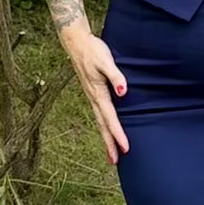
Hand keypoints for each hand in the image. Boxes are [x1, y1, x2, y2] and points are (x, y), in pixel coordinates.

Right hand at [62, 27, 129, 164]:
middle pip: (102, 125)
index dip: (118, 133)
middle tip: (115, 161)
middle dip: (109, 144)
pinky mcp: (93, 93)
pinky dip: (104, 126)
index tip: (125, 147)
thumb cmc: (93, 50)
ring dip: (106, 138)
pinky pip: (100, 114)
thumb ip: (115, 75)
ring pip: (100, 122)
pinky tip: (108, 131)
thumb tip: (122, 92)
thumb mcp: (105, 60)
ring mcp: (92, 96)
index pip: (110, 117)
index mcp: (98, 93)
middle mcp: (94, 98)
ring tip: (111, 155)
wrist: (77, 42)